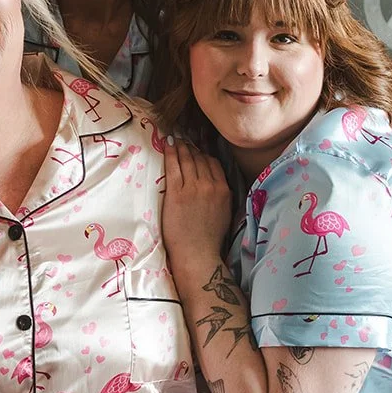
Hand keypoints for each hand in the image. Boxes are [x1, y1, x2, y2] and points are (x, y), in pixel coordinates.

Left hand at [161, 138, 234, 275]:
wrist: (197, 253)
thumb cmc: (209, 239)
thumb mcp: (225, 213)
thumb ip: (222, 196)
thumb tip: (217, 185)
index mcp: (224, 190)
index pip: (213, 163)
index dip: (203, 154)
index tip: (196, 149)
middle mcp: (210, 186)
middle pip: (200, 159)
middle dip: (190, 148)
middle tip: (182, 140)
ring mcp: (193, 188)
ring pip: (187, 160)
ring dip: (180, 147)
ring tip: (175, 140)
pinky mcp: (177, 193)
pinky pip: (173, 167)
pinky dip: (170, 153)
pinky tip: (166, 145)